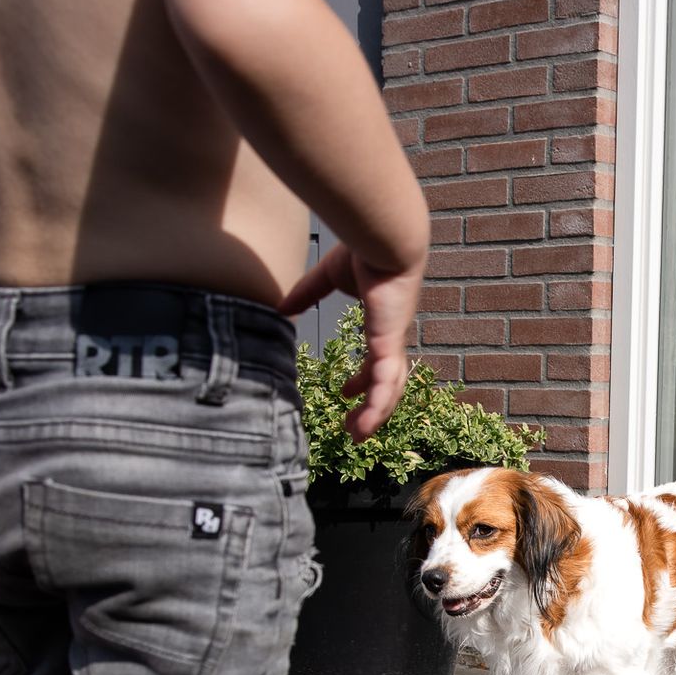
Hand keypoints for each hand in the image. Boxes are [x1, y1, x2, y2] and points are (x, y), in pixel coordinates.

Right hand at [278, 240, 424, 439]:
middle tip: (355, 426)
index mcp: (382, 325)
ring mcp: (393, 342)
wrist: (384, 238)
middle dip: (374, 406)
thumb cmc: (364, 251)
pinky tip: (367, 426)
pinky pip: (384, 383)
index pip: (377, 362)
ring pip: (390, 389)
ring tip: (358, 436)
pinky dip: (377, 407)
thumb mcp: (329, 277)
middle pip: (388, 383)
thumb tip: (282, 307)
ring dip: (376, 415)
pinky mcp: (388, 343)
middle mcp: (392, 338)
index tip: (347, 392)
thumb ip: (307, 293)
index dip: (364, 380)